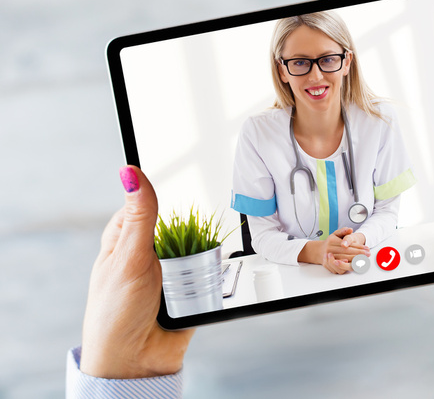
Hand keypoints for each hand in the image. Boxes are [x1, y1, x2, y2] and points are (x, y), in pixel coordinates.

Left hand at [80, 166, 194, 378]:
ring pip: (198, 246)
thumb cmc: (116, 312)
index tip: (185, 173)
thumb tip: (130, 172)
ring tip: (203, 255)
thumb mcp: (128, 257)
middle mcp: (148, 251)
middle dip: (192, 224)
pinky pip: (210, 271)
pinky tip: (215, 271)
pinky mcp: (191, 288)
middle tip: (202, 217)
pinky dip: (214, 270)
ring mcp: (170, 270)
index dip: (163, 190)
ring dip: (204, 251)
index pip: (145, 202)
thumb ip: (139, 216)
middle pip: (180, 222)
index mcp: (124, 238)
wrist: (136, 363)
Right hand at [322, 228, 369, 273]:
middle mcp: (329, 250)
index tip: (366, 248)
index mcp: (332, 241)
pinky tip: (356, 264)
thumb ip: (343, 231)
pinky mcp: (329, 264)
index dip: (358, 246)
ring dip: (355, 259)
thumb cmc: (330, 242)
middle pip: (347, 252)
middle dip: (359, 253)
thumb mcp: (335, 234)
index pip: (347, 244)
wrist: (320, 251)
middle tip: (368, 254)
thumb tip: (350, 229)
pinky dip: (348, 265)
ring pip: (344, 259)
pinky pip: (340, 266)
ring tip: (364, 259)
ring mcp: (329, 257)